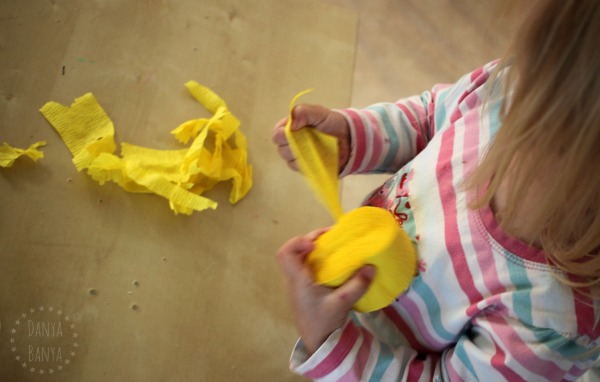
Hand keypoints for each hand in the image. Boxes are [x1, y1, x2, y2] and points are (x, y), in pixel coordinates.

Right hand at [272, 104, 350, 172]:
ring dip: (302, 155)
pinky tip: (318, 157)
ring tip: (316, 148)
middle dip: (293, 146)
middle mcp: (291, 143)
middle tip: (308, 140)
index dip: (282, 134)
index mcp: (289, 128)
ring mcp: (298, 157)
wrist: (348, 137)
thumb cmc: (330, 122)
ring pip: (290, 161)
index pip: (276, 134)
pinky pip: (302, 170)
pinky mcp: (307, 167)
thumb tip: (291, 126)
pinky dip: (308, 164)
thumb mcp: (318, 112)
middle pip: (281, 150)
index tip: (294, 131)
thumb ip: (303, 112)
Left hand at [276, 229, 374, 354]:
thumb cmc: (324, 324)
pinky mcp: (305, 289)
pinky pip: (309, 267)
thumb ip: (357, 285)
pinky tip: (336, 262)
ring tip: (337, 245)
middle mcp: (294, 280)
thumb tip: (371, 267)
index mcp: (298, 280)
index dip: (298, 243)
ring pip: (302, 258)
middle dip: (314, 240)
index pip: (285, 254)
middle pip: (295, 251)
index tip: (316, 244)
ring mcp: (298, 284)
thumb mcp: (342, 303)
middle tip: (334, 237)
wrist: (318, 344)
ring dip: (318, 249)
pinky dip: (321, 260)